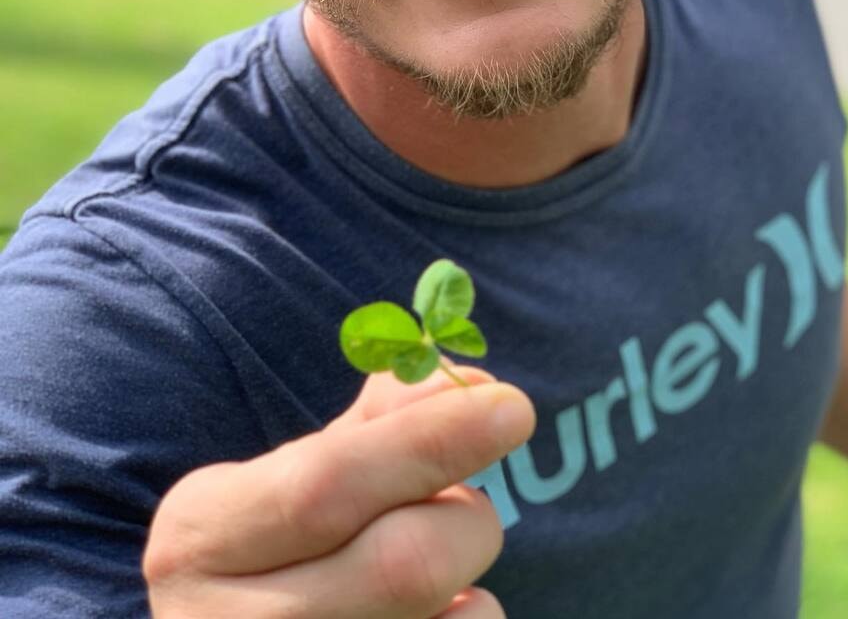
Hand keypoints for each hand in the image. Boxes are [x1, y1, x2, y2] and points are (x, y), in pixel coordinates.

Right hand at [143, 367, 534, 617]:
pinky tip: (429, 618)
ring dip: (472, 581)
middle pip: (404, 566)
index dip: (430, 440)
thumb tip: (470, 384)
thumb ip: (383, 419)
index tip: (513, 405)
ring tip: (429, 569)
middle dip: (467, 517)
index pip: (329, 484)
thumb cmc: (279, 542)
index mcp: (202, 535)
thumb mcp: (299, 469)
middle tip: (466, 504)